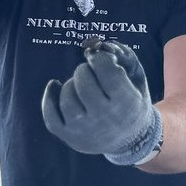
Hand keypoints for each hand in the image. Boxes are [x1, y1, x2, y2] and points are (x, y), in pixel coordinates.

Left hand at [41, 40, 162, 165]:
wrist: (132, 139)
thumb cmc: (133, 101)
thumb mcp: (136, 77)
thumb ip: (123, 55)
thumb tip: (98, 46)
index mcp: (126, 102)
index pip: (107, 71)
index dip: (100, 58)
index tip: (99, 58)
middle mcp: (105, 118)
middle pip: (84, 82)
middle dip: (84, 70)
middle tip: (89, 72)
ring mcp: (85, 130)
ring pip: (67, 97)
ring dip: (70, 84)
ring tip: (80, 85)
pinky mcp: (70, 137)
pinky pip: (51, 116)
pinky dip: (48, 98)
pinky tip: (54, 86)